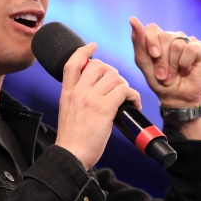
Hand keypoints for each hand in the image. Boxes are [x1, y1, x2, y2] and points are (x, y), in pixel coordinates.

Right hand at [55, 41, 141, 169]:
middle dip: (112, 73)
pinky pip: (124, 91)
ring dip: (124, 86)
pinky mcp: (104, 108)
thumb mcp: (67, 113)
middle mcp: (78, 92)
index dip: (84, 50)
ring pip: (114, 77)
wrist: (70, 155)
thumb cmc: (72, 140)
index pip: (72, 62)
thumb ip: (76, 99)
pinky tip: (132, 104)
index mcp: (67, 92)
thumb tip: (94, 93)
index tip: (93, 46)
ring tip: (126, 99)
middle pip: (99, 66)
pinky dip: (132, 96)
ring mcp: (91, 98)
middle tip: (116, 87)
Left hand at [129, 16, 200, 106]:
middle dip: (161, 61)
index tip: (153, 56)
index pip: (152, 29)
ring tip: (172, 76)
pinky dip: (184, 64)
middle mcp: (173, 37)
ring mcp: (188, 41)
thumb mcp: (145, 65)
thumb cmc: (160, 82)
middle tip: (163, 75)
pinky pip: (189, 50)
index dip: (151, 42)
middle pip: (164, 37)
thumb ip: (139, 43)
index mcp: (158, 39)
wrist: (176, 98)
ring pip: (176, 45)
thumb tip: (133, 19)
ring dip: (172, 66)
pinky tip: (186, 70)